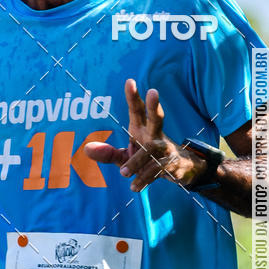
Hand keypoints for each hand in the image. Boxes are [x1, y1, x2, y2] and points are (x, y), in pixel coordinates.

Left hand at [83, 78, 206, 191]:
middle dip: (154, 105)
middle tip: (154, 91)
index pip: (137, 110)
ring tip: (123, 172)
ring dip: (138, 160)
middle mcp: (155, 135)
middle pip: (157, 118)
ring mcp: (166, 149)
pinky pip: (158, 170)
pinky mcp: (173, 165)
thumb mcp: (125, 156)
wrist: (181, 170)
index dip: (133, 96)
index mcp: (142, 129)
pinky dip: (144, 178)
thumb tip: (86, 149)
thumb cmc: (147, 157)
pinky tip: (134, 187)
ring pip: (153, 149)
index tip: (130, 81)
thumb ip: (107, 153)